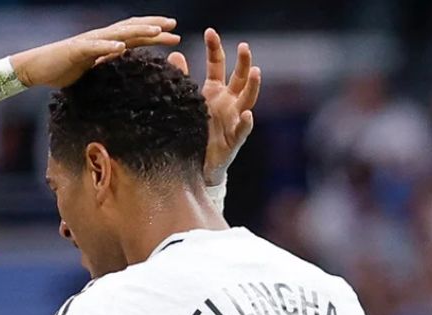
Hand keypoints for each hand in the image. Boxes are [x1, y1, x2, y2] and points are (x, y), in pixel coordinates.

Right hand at [11, 16, 179, 88]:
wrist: (35, 68)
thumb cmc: (61, 70)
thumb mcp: (90, 70)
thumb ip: (107, 67)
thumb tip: (123, 73)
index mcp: (105, 43)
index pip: (135, 35)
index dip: (154, 34)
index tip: (174, 35)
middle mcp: (100, 38)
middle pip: (132, 28)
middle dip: (154, 26)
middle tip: (174, 26)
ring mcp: (89, 41)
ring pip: (118, 33)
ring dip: (138, 31)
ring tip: (157, 32)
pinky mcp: (76, 49)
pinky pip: (96, 46)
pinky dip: (109, 45)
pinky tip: (122, 47)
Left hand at [168, 29, 260, 185]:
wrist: (196, 165)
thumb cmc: (194, 132)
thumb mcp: (186, 103)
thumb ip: (182, 79)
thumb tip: (175, 54)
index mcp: (215, 92)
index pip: (217, 65)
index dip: (215, 49)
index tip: (210, 31)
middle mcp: (228, 103)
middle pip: (239, 78)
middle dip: (243, 61)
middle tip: (244, 46)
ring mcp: (233, 120)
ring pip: (248, 99)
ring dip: (253, 85)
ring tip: (256, 71)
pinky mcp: (233, 140)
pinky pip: (242, 130)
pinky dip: (246, 122)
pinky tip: (247, 114)